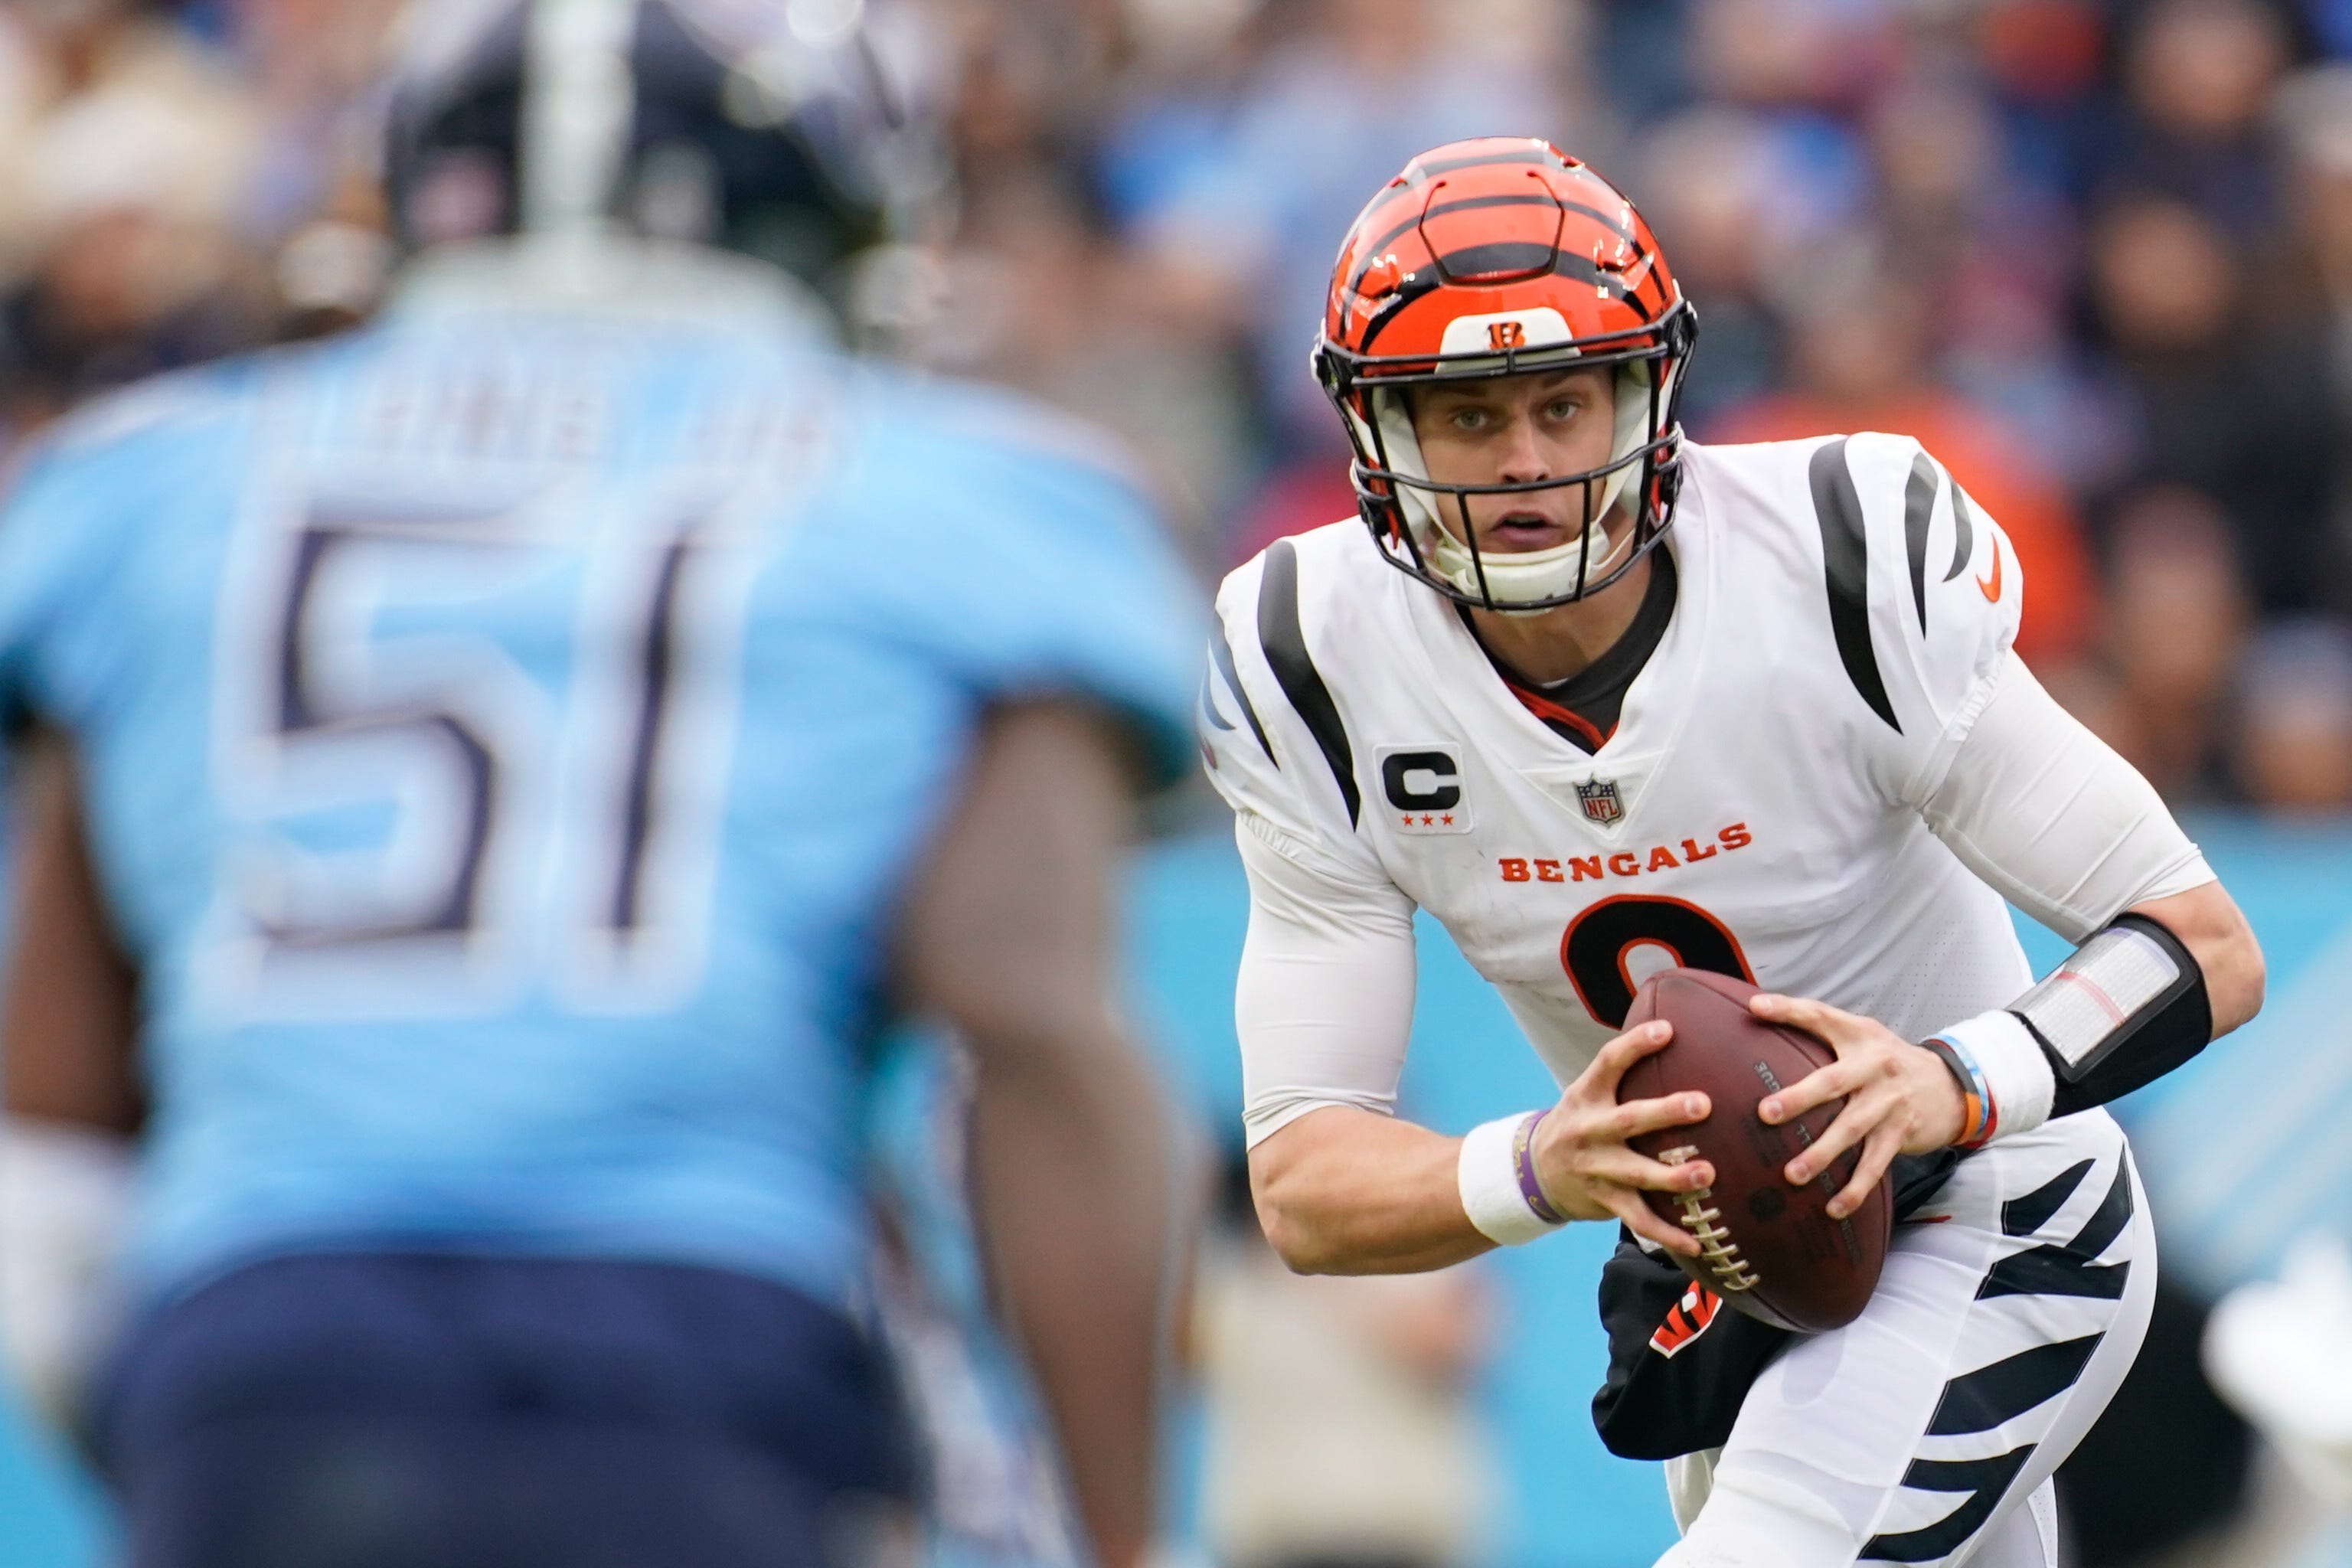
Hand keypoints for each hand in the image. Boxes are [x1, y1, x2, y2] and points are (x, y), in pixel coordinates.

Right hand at [1529, 1019, 1715, 1256]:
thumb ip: (1624, 1072)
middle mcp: (1588, 1130)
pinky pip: (1639, 1220)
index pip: (1608, 1062)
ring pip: (1637, 1174)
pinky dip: (1668, 1234)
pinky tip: (1697, 1242)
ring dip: (1673, 1177)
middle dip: (1666, 1112)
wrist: (1532, 1172)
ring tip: (1708, 1174)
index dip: (1635, 1044)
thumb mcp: (1590, 1093)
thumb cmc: (1580, 1123)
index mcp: (1586, 1096)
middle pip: (1629, 1119)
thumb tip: (1678, 1030)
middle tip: (1703, 1103)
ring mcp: (1596, 1168)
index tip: (1667, 1030)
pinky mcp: (1604, 1201)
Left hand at [1748, 993, 1967, 1220]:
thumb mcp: (1861, 1036)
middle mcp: (1876, 1066)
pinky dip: (1855, 1189)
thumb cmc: (1887, 1061)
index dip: (1789, 1009)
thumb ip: (1818, 1028)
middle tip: (1767, 1113)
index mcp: (1860, 1036)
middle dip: (1799, 1098)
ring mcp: (1890, 1102)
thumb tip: (1754, 1010)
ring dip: (1821, 1154)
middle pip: (1833, 1081)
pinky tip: (1833, 1208)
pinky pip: (1875, 1165)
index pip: (1821, 1016)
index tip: (1755, 1007)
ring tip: (1791, 1174)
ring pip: (1852, 1130)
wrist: (1950, 1086)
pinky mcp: (1901, 1133)